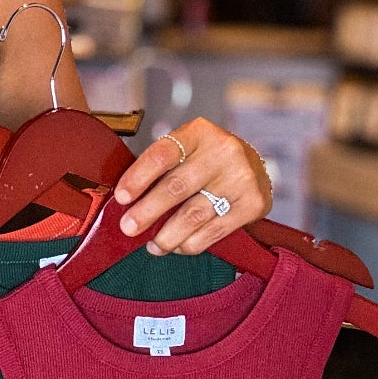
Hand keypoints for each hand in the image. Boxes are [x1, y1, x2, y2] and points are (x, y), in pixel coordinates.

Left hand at [113, 118, 271, 254]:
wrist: (256, 165)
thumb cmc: (208, 159)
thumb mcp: (188, 149)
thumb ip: (162, 168)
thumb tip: (127, 202)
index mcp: (199, 132)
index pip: (162, 154)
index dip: (139, 177)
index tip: (121, 197)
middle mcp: (223, 151)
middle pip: (176, 187)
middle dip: (147, 212)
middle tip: (128, 228)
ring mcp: (241, 178)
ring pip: (194, 215)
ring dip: (167, 236)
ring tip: (153, 245)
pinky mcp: (253, 204)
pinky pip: (213, 231)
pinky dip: (190, 243)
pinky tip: (177, 246)